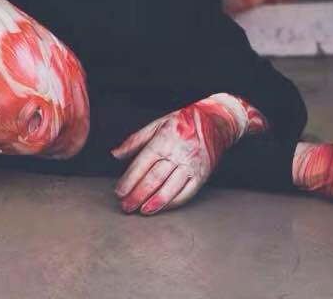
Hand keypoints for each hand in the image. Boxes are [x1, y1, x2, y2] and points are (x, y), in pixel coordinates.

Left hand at [112, 94, 265, 214]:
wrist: (216, 121)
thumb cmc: (183, 122)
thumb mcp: (157, 124)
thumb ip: (135, 140)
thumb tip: (115, 154)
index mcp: (164, 140)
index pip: (142, 163)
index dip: (129, 180)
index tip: (119, 192)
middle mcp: (178, 153)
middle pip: (154, 178)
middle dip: (138, 195)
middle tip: (126, 206)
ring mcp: (191, 166)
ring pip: (170, 188)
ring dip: (154, 202)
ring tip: (141, 211)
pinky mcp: (202, 175)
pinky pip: (186, 193)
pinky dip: (172, 203)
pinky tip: (161, 207)